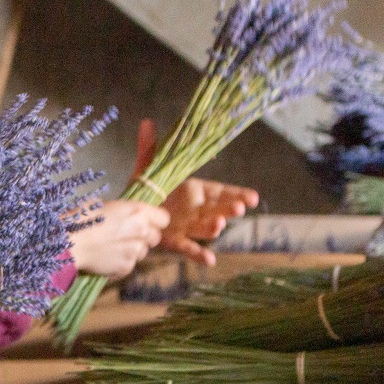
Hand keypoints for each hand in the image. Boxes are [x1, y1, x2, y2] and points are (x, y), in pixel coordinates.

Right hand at [68, 200, 170, 279]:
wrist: (68, 243)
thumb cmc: (80, 218)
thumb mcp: (103, 205)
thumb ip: (123, 212)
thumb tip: (126, 216)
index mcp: (137, 211)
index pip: (164, 219)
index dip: (154, 221)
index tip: (145, 222)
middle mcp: (141, 231)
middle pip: (156, 237)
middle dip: (144, 237)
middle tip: (126, 235)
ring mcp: (135, 252)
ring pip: (142, 252)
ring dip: (132, 250)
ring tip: (112, 247)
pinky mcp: (125, 268)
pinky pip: (129, 265)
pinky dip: (120, 263)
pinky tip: (105, 257)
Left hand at [133, 120, 258, 265]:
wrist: (131, 212)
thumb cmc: (146, 189)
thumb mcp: (147, 168)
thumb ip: (150, 148)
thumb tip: (146, 122)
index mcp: (195, 190)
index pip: (220, 191)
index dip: (236, 194)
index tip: (253, 198)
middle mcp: (196, 209)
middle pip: (218, 209)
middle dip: (229, 209)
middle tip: (240, 209)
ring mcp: (187, 226)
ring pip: (205, 228)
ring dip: (213, 229)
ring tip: (219, 227)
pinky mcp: (175, 241)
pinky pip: (189, 248)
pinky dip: (199, 254)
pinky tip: (210, 261)